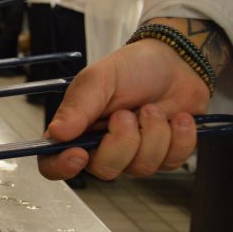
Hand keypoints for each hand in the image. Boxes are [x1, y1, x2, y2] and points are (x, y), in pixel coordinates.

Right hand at [37, 39, 209, 180]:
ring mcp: (134, 155)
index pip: (54, 163)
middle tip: (127, 113)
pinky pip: (171, 162)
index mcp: (76, 131)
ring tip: (152, 108)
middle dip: (123, 141)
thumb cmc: (133, 68)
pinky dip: (179, 137)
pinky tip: (178, 118)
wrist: (175, 62)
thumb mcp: (99, 78)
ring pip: (140, 167)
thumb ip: (77, 106)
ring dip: (153, 133)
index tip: (79, 154)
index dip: (62, 167)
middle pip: (104, 170)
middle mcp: (101, 148)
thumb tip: (56, 133)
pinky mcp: (164, 156)